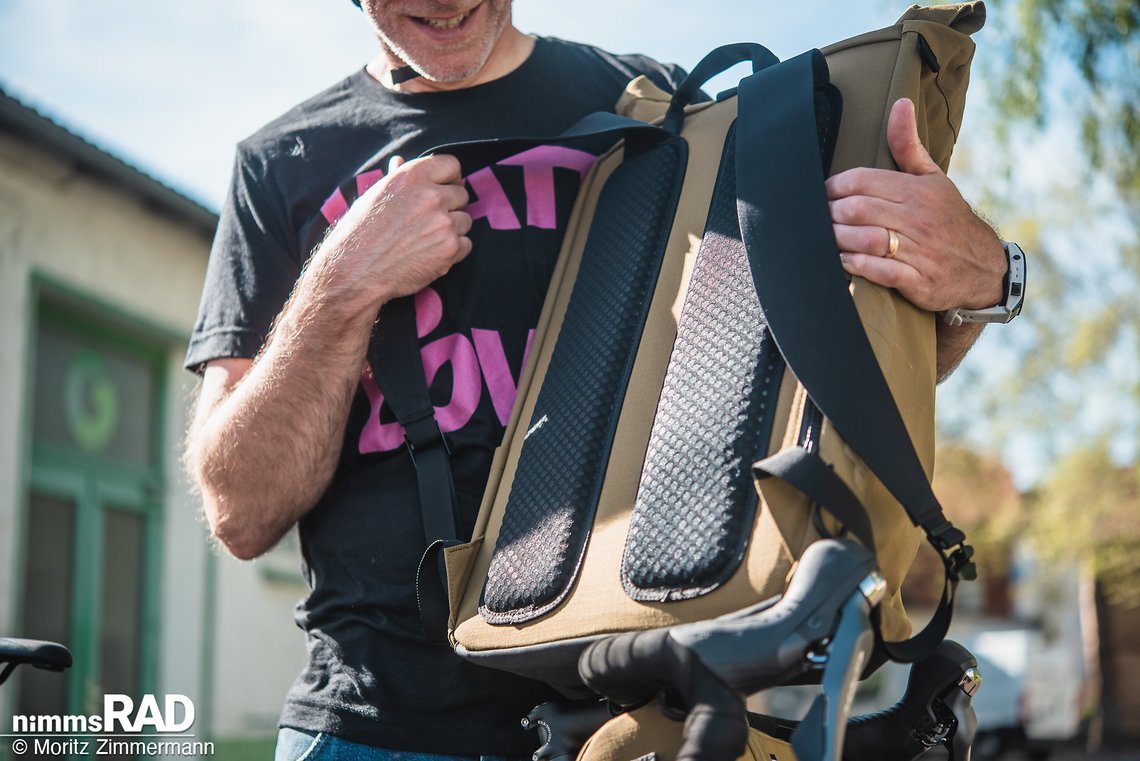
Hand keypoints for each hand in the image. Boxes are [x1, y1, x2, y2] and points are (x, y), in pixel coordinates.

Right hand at [319, 153, 471, 309]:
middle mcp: (431, 196)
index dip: (449, 178)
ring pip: (465, 220)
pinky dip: (454, 251)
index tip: (443, 189)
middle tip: (428, 221)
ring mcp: (443, 223)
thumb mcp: (374, 195)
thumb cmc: (360, 232)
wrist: (355, 271)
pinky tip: (431, 254)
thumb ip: (395, 177)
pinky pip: (466, 244)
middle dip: (450, 206)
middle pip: (461, 194)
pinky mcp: (450, 249)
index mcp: (412, 176)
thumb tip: (399, 161)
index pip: (451, 165)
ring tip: (426, 239)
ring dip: (452, 229)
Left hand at [825, 98, 1004, 312]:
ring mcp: (920, 251)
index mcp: (918, 191)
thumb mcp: (933, 179)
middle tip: (816, 217)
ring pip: (864, 239)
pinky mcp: (919, 281)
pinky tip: (843, 260)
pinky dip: (855, 265)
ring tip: (824, 238)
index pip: (863, 181)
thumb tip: (899, 104)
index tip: (821, 193)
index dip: (834, 186)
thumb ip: (908, 145)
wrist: (982, 266)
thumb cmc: (948, 218)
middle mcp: (919, 219)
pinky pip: (879, 271)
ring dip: (837, 239)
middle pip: (857, 209)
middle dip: (830, 213)